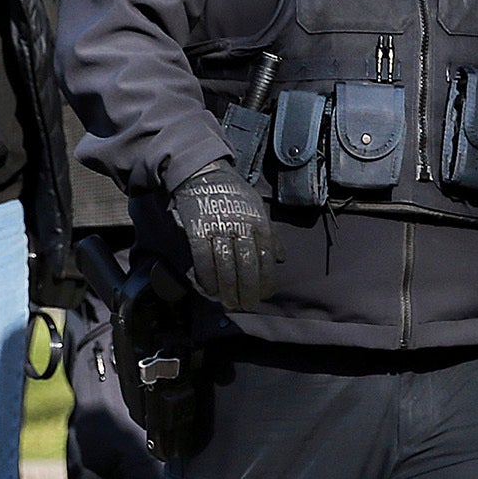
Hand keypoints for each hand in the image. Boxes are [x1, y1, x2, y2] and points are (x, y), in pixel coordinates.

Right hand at [170, 161, 282, 311]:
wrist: (203, 171)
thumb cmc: (232, 194)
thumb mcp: (257, 207)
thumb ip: (269, 233)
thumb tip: (281, 259)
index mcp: (257, 221)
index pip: (266, 256)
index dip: (266, 279)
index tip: (264, 295)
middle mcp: (239, 225)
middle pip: (246, 264)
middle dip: (248, 290)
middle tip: (247, 306)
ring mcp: (217, 227)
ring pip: (224, 264)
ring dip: (227, 288)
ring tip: (229, 303)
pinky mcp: (196, 228)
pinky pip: (201, 257)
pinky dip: (205, 276)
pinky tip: (208, 288)